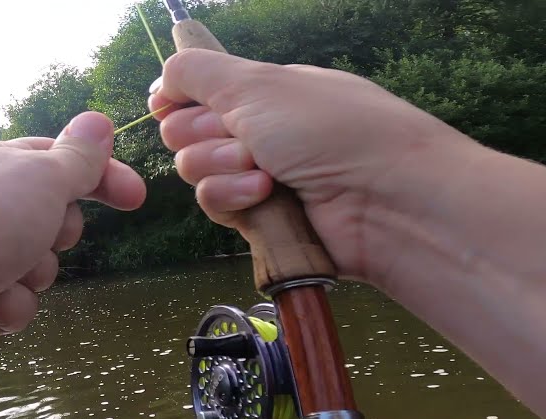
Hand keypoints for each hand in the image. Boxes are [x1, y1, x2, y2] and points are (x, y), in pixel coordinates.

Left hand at [0, 111, 145, 404]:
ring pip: (37, 269)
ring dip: (29, 276)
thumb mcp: (35, 179)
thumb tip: (97, 123)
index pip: (56, 160)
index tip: (135, 200)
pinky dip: (4, 311)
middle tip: (35, 234)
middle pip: (51, 218)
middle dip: (55, 231)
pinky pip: (14, 308)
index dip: (99, 176)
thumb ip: (75, 159)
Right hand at [148, 48, 480, 283]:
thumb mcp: (256, 83)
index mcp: (264, 91)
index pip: (196, 91)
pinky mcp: (259, 218)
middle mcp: (259, 130)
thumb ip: (196, 72)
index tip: (172, 102)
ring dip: (221, 168)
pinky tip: (264, 196)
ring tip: (262, 171)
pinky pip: (216, 205)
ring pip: (197, 171)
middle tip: (243, 138)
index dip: (178, 99)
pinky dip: (233, 198)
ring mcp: (258, 175)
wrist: (384, 199)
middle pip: (186, 132)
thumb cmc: (329, 128)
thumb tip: (161, 76)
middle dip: (204, 134)